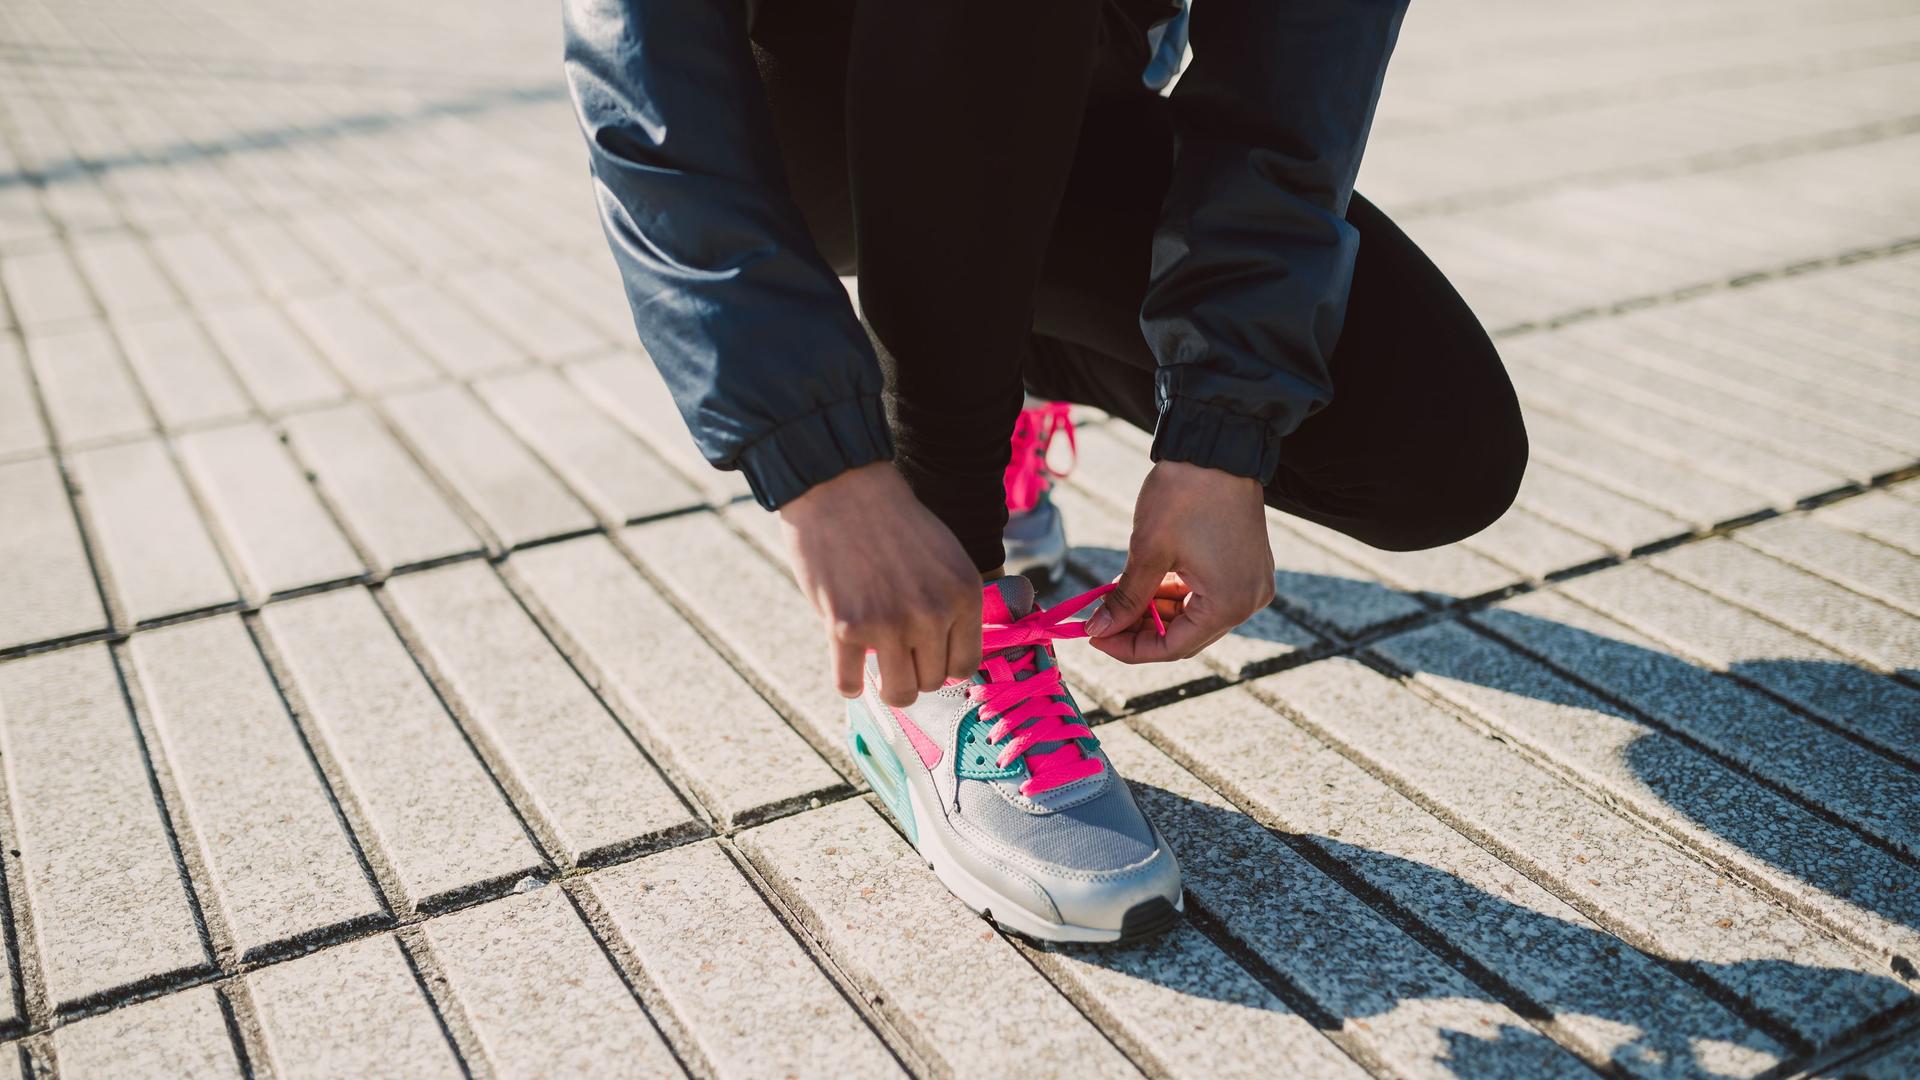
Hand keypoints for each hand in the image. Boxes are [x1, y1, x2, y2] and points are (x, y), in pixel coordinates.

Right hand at [779, 463, 982, 706]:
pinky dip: (849, 683)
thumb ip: (952, 602)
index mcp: (964, 595)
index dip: (943, 666)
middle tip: (895, 655)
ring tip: (875, 669)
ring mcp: (889, 624)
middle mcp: (933, 614)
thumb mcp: (946, 556)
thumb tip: (949, 655)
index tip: (926, 657)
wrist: (842, 488)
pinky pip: (850, 684)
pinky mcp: (846, 628)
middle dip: (914, 672)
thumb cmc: (891, 520)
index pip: (965, 665)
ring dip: (887, 686)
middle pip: (932, 682)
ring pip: (899, 693)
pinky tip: (848, 668)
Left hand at [1086, 460, 1273, 662]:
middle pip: (1186, 636)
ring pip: (1195, 617)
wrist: (1217, 447)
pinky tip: (1144, 585)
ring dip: (1155, 612)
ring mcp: (1251, 584)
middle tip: (1102, 619)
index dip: (1129, 649)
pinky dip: (1174, 595)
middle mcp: (1248, 602)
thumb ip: (1125, 599)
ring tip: (1117, 598)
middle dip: (1141, 630)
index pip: (1173, 648)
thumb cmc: (1184, 495)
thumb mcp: (1147, 551)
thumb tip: (1098, 630)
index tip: (1094, 638)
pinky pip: (1206, 596)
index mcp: (1228, 604)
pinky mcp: (1247, 568)